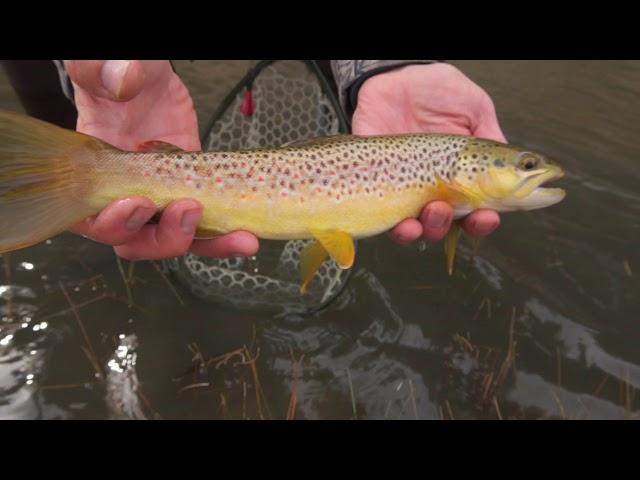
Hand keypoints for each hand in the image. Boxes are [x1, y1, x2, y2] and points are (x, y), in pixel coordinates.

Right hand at [64, 60, 258, 259]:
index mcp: (94, 175)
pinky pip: (207, 227)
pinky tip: (248, 237)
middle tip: (190, 210)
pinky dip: (226, 236)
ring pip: (176, 241)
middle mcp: (126, 197)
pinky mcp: (193, 196)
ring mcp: (162, 201)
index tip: (142, 202)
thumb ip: (103, 72)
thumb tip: (124, 82)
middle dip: (165, 237)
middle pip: (138, 241)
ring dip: (208, 245)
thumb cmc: (119, 76)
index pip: (93, 218)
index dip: (115, 222)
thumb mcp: (104, 67)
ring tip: (240, 238)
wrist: (150, 83)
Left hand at [352, 63, 506, 243]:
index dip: (484, 220)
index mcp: (461, 174)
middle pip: (449, 224)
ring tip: (436, 210)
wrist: (393, 74)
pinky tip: (406, 223)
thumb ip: (491, 139)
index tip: (490, 216)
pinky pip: (385, 218)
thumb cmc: (436, 90)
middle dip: (461, 227)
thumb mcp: (473, 108)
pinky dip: (398, 229)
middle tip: (467, 214)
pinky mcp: (375, 183)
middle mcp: (433, 187)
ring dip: (433, 227)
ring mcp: (404, 187)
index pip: (476, 208)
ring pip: (420, 227)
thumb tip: (515, 169)